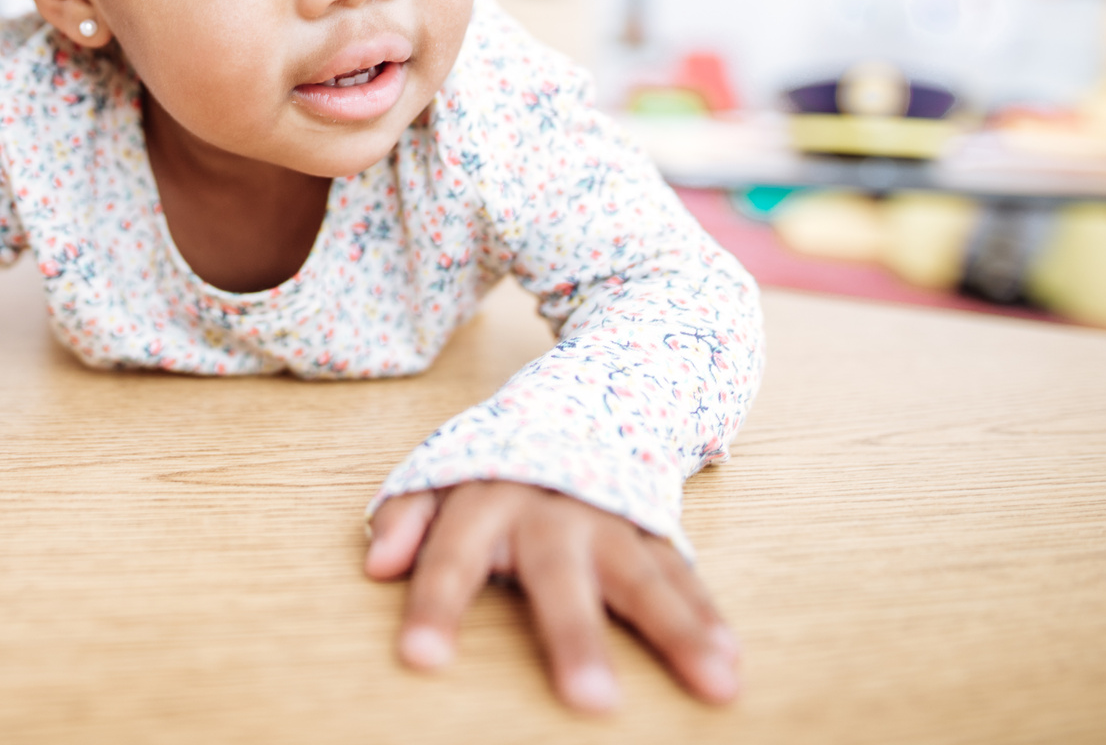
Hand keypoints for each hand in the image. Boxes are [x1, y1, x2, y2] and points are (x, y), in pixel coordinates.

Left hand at [364, 482, 737, 713]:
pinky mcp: (652, 526)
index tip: (422, 660)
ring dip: (678, 632)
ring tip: (712, 684)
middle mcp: (552, 510)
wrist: (574, 402)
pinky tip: (729, 664)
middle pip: (562, 577)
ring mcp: (610, 518)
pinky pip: (682, 574)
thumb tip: (376, 564)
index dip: (436, 605)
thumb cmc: (495, 467)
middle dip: (577, 637)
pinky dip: (707, 617)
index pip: (452, 556)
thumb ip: (405, 517)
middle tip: (591, 703)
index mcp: (487, 499)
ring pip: (644, 576)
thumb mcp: (441, 476)